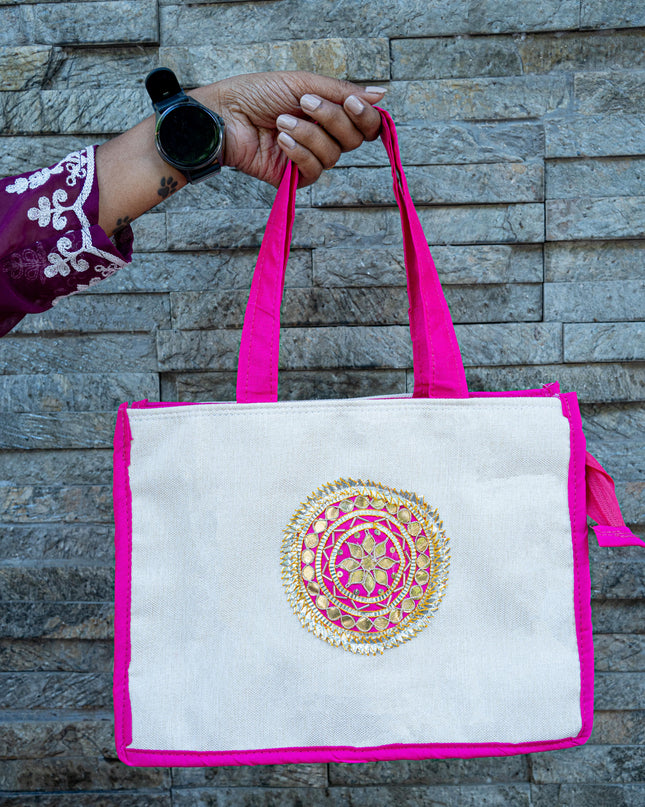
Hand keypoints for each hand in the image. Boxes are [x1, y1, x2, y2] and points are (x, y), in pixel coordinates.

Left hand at [190, 70, 386, 188]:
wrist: (225, 115)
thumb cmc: (257, 95)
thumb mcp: (303, 84)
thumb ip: (341, 92)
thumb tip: (381, 95)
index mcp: (329, 113)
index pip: (365, 124)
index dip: (366, 116)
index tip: (352, 103)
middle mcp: (324, 137)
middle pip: (354, 139)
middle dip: (332, 119)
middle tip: (304, 103)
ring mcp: (310, 159)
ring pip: (334, 155)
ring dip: (308, 134)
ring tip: (281, 122)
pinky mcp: (295, 178)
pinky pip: (314, 170)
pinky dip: (299, 153)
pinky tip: (281, 141)